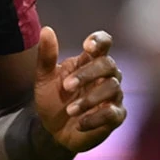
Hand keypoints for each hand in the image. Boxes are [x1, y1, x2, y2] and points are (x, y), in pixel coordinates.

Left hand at [33, 27, 125, 152]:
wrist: (52, 130)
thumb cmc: (52, 99)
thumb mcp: (44, 78)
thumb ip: (46, 56)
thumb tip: (46, 29)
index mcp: (89, 61)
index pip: (104, 43)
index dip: (99, 41)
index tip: (87, 46)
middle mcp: (105, 75)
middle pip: (108, 64)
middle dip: (88, 74)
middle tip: (66, 86)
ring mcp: (113, 96)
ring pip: (113, 88)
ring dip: (89, 99)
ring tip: (69, 110)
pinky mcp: (116, 116)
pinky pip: (113, 113)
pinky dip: (95, 118)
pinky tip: (79, 124)